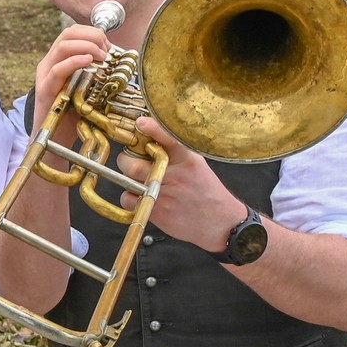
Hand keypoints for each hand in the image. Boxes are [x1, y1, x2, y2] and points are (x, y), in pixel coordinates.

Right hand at [30, 24, 112, 149]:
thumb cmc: (74, 114)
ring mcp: (46, 75)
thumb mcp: (88, 87)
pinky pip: (57, 69)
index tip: (109, 47)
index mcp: (59, 60)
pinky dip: (75, 62)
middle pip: (67, 34)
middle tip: (107, 51)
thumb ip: (96, 72)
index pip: (74, 32)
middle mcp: (50, 63)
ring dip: (87, 47)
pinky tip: (89, 63)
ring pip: (62, 46)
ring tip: (101, 57)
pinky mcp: (45, 90)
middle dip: (92, 36)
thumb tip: (116, 60)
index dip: (94, 33)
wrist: (57, 139)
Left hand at [118, 117, 242, 249]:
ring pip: (127, 179)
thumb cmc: (207, 192)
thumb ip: (175, 152)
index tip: (140, 123)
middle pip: (132, 161)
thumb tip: (150, 137)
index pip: (167, 137)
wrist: (220, 223)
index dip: (151, 129)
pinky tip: (146, 198)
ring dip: (130, 180)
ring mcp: (161, 193)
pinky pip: (128, 199)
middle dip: (127, 160)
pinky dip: (131, 199)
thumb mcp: (197, 164)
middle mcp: (173, 174)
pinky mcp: (154, 211)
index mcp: (187, 159)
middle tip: (133, 161)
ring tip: (144, 182)